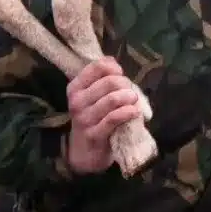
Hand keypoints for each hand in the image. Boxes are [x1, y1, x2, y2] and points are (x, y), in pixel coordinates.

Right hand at [64, 57, 146, 174]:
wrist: (85, 151)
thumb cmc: (94, 118)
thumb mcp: (92, 96)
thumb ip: (101, 77)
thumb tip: (112, 60)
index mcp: (75, 87)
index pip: (97, 67)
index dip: (114, 68)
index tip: (120, 74)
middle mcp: (77, 101)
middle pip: (109, 82)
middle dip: (125, 84)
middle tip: (130, 92)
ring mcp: (84, 118)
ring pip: (112, 99)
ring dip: (129, 98)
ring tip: (134, 100)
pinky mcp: (94, 134)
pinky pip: (114, 118)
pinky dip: (129, 112)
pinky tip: (135, 112)